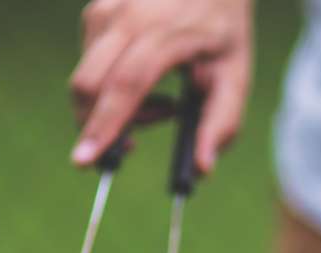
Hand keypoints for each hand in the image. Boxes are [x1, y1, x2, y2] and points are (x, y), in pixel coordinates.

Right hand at [70, 0, 252, 173]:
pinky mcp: (96, 10)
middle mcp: (128, 16)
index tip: (85, 161)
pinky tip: (145, 82)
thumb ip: (222, 123)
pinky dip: (109, 88)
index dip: (104, 125)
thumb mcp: (235, 74)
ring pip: (87, 79)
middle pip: (90, 84)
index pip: (126, 84)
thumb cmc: (223, 28)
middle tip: (134, 146)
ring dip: (114, 108)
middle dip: (98, 127)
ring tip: (163, 103)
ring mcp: (106, 9)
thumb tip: (201, 168)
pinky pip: (89, 64)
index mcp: (166, 33)